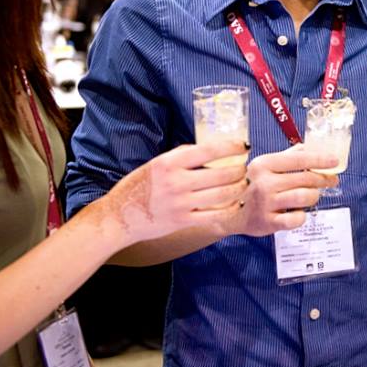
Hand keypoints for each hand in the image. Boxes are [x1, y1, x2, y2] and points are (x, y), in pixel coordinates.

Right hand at [97, 140, 249, 243]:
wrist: (120, 217)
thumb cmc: (139, 186)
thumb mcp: (157, 164)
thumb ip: (181, 156)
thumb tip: (207, 148)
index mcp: (170, 163)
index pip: (209, 150)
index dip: (232, 147)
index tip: (244, 145)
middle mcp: (176, 182)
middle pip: (221, 173)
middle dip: (240, 170)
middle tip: (245, 168)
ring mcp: (181, 203)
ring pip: (222, 194)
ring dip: (239, 188)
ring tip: (244, 183)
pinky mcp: (183, 221)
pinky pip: (214, 215)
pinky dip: (230, 208)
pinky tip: (236, 203)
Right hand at [234, 143, 338, 235]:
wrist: (229, 213)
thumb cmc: (251, 187)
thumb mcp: (263, 167)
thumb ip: (286, 157)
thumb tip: (308, 148)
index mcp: (264, 164)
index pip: (298, 159)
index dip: (320, 160)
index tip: (334, 161)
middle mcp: (264, 183)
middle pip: (305, 178)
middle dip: (323, 179)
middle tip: (331, 180)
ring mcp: (265, 204)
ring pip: (304, 197)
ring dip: (314, 196)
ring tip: (312, 196)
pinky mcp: (268, 223)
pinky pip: (296, 219)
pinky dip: (302, 216)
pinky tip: (299, 212)